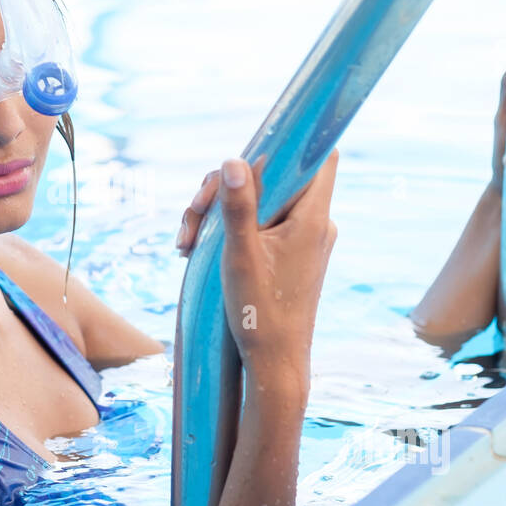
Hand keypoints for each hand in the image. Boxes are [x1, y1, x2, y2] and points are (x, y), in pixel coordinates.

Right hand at [176, 151, 338, 372]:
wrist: (274, 362)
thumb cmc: (259, 313)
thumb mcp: (239, 256)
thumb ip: (237, 206)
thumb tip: (232, 160)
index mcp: (312, 218)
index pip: (318, 156)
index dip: (290, 143)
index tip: (253, 147)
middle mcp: (315, 223)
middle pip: (273, 178)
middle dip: (228, 187)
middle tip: (194, 215)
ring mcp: (303, 239)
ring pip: (261, 202)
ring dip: (221, 212)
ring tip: (188, 242)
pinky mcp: (290, 253)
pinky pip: (262, 225)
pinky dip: (232, 230)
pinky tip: (197, 250)